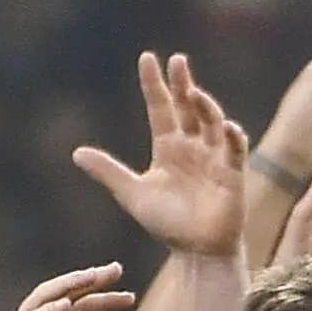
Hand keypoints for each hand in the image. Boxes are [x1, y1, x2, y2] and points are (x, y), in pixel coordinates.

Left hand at [72, 53, 248, 255]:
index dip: (155, 84)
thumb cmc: (168, 224)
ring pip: (212, 122)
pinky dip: (232, 137)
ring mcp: (214, 158)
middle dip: (184, 84)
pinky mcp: (233, 173)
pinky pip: (235, 149)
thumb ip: (109, 172)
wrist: (197, 251)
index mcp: (168, 148)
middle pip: (189, 107)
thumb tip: (76, 153)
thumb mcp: (132, 195)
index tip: (148, 58)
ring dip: (206, 106)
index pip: (161, 108)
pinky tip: (227, 127)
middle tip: (178, 61)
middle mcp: (192, 147)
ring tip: (194, 93)